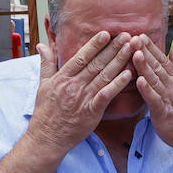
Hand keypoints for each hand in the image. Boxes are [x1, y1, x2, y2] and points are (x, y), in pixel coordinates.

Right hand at [26, 32, 134, 155]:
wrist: (47, 138)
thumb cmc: (45, 112)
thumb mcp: (42, 85)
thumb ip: (46, 63)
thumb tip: (41, 45)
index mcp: (62, 78)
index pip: (81, 57)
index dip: (94, 45)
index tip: (106, 33)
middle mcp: (73, 86)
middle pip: (96, 63)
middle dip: (112, 48)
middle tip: (126, 35)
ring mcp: (83, 99)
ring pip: (104, 76)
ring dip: (119, 61)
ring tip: (131, 49)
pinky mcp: (91, 112)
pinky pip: (106, 95)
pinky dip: (117, 84)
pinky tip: (128, 75)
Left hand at [132, 36, 172, 155]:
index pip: (162, 60)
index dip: (151, 48)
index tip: (141, 36)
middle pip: (157, 66)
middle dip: (145, 52)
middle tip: (134, 39)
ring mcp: (168, 98)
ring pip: (154, 80)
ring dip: (144, 67)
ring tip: (135, 54)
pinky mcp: (163, 112)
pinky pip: (154, 100)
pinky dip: (147, 90)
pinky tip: (139, 81)